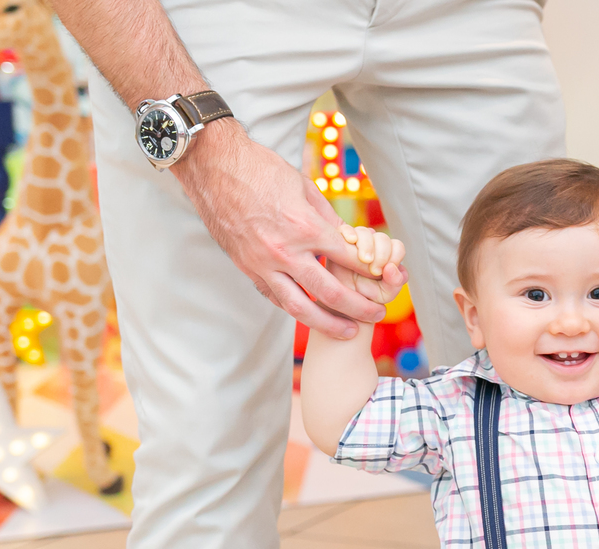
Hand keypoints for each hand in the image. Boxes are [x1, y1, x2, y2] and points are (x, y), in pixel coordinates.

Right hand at [172, 120, 386, 338]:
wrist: (213, 167)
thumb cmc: (261, 169)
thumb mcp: (304, 187)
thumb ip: (327, 219)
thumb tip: (348, 239)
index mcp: (306, 228)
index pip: (349, 259)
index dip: (372, 270)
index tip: (385, 276)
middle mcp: (285, 252)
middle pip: (330, 293)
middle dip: (359, 308)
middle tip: (378, 314)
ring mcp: (263, 264)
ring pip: (300, 306)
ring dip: (327, 323)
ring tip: (348, 332)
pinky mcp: (247, 268)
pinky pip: (274, 296)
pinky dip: (294, 307)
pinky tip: (310, 314)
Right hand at [332, 225, 407, 305]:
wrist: (337, 305)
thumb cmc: (361, 300)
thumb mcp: (383, 295)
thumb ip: (394, 283)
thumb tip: (393, 268)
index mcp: (386, 258)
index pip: (397, 247)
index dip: (395, 256)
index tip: (385, 272)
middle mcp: (372, 248)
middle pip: (382, 238)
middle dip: (382, 254)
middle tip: (374, 271)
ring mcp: (355, 243)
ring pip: (366, 232)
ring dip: (367, 246)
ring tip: (363, 261)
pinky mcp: (337, 241)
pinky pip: (345, 229)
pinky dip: (350, 233)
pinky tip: (351, 242)